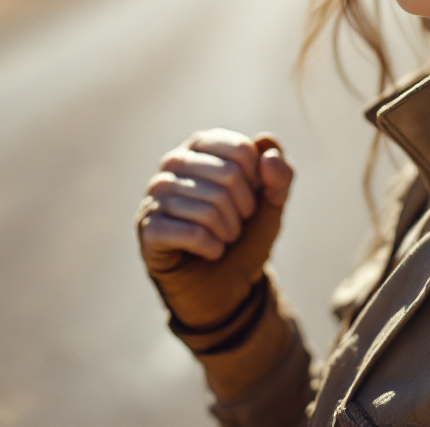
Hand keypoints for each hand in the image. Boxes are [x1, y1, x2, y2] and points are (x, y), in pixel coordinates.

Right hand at [136, 128, 293, 328]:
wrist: (225, 284)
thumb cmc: (246, 233)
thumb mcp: (272, 203)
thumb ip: (280, 174)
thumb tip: (267, 153)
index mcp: (201, 145)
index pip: (242, 151)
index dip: (258, 182)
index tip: (252, 200)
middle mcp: (173, 162)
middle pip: (228, 176)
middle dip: (245, 209)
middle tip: (238, 225)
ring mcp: (156, 195)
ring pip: (211, 207)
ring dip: (230, 231)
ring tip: (225, 238)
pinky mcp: (149, 229)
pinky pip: (193, 233)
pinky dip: (214, 247)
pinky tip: (212, 251)